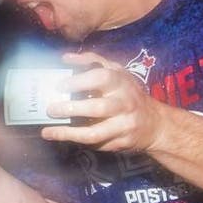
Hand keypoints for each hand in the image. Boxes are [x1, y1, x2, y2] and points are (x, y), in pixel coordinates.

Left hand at [41, 52, 168, 151]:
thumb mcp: (117, 72)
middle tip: (51, 109)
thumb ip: (92, 62)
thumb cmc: (128, 94)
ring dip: (68, 133)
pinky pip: (96, 144)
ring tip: (48, 131)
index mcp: (122, 83)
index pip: (101, 78)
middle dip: (70, 109)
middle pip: (97, 108)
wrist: (154, 123)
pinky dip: (76, 141)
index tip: (59, 85)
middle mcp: (125, 104)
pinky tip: (61, 137)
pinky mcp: (121, 143)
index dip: (79, 81)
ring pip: (94, 133)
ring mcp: (124, 126)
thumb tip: (66, 58)